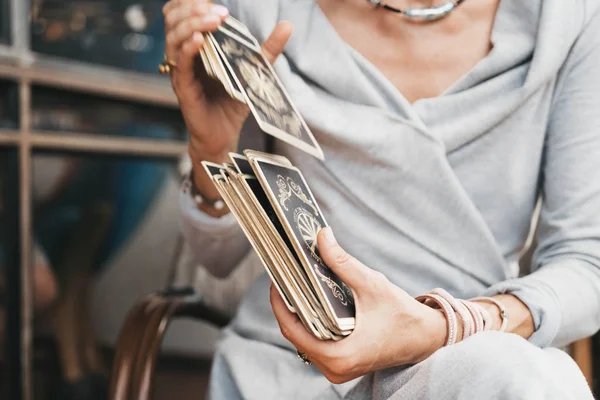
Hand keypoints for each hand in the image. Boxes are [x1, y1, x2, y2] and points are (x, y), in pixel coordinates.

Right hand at [162, 0, 292, 211]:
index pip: (182, 13)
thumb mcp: (253, 71)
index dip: (193, 2)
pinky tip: (200, 39)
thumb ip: (267, 49)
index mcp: (196, 46)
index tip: (217, 1)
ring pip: (174, 37)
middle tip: (220, 10)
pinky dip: (188, 48)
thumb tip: (287, 25)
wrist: (224, 135)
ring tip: (214, 20)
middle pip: (174, 18)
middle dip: (193, 8)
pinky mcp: (183, 88)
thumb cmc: (233, 102)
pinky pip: (180, 63)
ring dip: (192, 23)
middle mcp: (183, 55)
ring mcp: (181, 70)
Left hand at [270, 227, 447, 383]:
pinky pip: (315, 341)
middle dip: (288, 303)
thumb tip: (321, 237)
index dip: (279, 302)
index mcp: (339, 355)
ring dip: (298, 311)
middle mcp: (334, 368)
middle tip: (284, 275)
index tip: (276, 278)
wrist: (426, 337)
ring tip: (295, 284)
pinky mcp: (341, 363)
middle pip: (295, 332)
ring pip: (304, 337)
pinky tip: (310, 298)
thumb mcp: (371, 284)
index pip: (292, 329)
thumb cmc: (403, 315)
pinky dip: (311, 320)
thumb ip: (342, 262)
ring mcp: (337, 368)